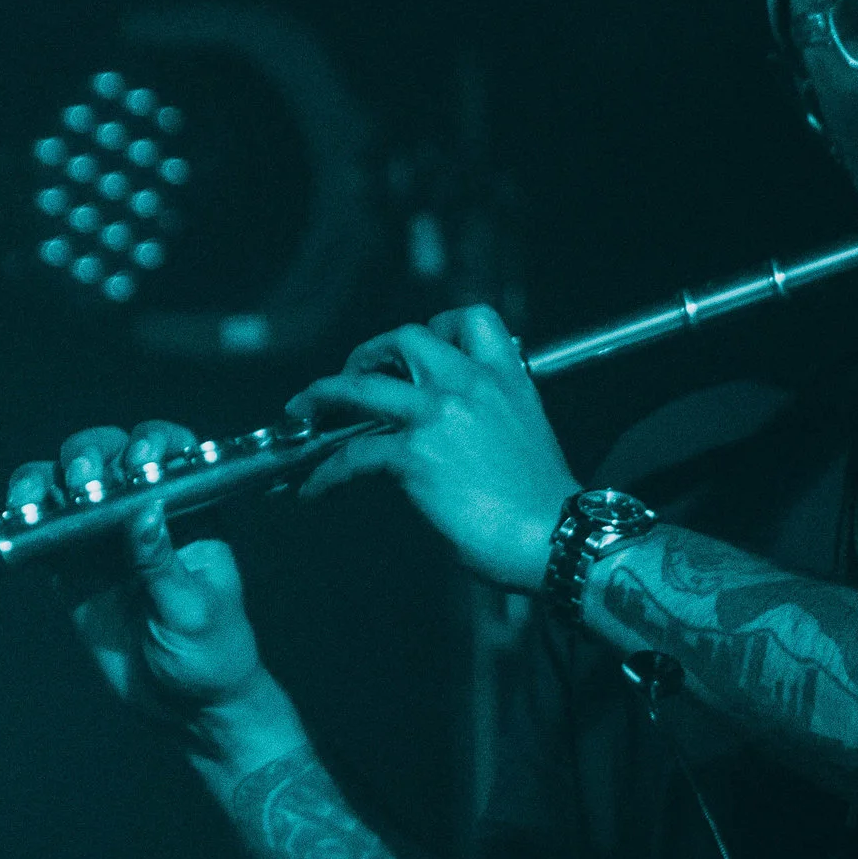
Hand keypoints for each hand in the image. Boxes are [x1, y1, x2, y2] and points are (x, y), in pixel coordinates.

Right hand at [6, 420, 268, 725]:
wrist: (187, 706)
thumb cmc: (211, 654)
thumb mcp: (193, 610)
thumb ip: (163, 563)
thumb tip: (144, 510)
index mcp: (189, 513)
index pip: (171, 454)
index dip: (153, 442)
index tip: (140, 459)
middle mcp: (144, 514)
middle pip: (110, 457)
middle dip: (91, 454)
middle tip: (85, 479)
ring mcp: (104, 539)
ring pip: (67, 486)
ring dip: (48, 480)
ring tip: (36, 498)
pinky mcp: (72, 570)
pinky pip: (42, 531)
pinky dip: (24, 518)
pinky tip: (17, 519)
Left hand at [287, 304, 581, 591]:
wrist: (556, 538)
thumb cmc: (545, 505)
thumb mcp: (524, 437)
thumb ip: (484, 420)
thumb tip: (441, 433)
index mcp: (506, 378)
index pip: (471, 320)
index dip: (436, 329)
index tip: (414, 354)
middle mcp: (471, 385)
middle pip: (404, 338)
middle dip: (368, 355)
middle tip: (350, 379)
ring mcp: (439, 416)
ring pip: (360, 387)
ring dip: (321, 398)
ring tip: (301, 414)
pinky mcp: (415, 456)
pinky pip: (353, 455)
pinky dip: (326, 474)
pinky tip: (315, 491)